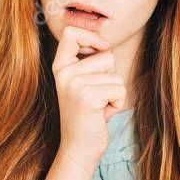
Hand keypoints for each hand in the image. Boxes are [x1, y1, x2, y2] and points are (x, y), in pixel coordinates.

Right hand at [52, 25, 126, 163]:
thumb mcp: (83, 82)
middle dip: (111, 75)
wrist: (78, 147)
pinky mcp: (88, 95)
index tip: (101, 48)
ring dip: (115, 91)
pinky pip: (119, 88)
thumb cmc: (87, 114)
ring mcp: (74, 83)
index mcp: (60, 66)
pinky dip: (118, 102)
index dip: (92, 36)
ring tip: (100, 105)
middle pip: (106, 54)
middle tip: (97, 95)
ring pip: (115, 73)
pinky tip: (103, 113)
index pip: (70, 32)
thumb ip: (90, 62)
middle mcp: (63, 72)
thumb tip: (106, 43)